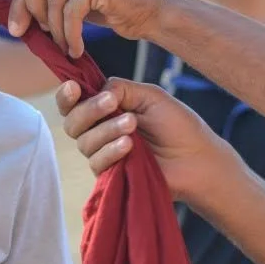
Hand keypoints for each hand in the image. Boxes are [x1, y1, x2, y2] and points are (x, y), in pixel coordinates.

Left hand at [8, 0, 178, 57]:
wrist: (160, 11)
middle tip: (24, 35)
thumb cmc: (118, 2)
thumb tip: (13, 2)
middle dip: (28, 9)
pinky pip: (71, 13)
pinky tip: (76, 49)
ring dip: (55, 29)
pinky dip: (70, 36)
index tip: (16, 25)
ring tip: (65, 45)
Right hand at [56, 77, 240, 204]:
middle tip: (112, 103)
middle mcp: (100, 130)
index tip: (75, 88)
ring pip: (84, 141)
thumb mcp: (150, 96)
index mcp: (107, 108)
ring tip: (133, 125)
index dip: (67, 95)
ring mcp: (104, 153)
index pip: (74, 101)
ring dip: (107, 130)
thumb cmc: (178, 125)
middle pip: (72, 122)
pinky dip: (111, 150)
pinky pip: (97, 162)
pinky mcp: (111, 175)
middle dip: (89, 110)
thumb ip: (121, 88)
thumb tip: (95, 89)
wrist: (197, 159)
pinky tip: (129, 146)